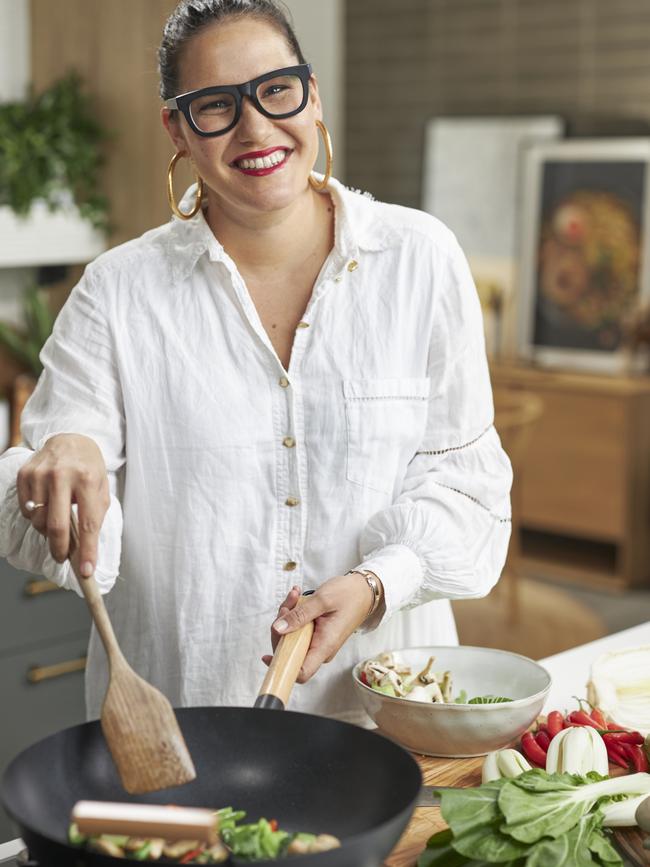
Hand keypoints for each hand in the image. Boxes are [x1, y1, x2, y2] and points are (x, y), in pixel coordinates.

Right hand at [16, 434, 109, 576]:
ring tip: (58, 522)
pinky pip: (26, 510)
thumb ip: (95, 516)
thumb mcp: (102, 489)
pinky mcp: (25, 474)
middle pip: (57, 525)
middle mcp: (62, 475)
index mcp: (88, 479)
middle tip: (62, 558)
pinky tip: (46, 507)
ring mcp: (40, 474)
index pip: (87, 523)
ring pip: (38, 520)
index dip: (87, 551)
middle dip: (60, 549)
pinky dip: (36, 516)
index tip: (86, 572)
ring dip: (47, 530)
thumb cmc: (89, 469)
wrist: (70, 440)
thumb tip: (85, 550)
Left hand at [262, 573, 382, 681]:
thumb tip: (278, 628)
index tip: (267, 655)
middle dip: (281, 627)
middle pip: (288, 651)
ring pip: (290, 636)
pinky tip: (297, 597)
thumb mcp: (322, 600)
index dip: (282, 667)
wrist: (364, 591)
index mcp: (324, 646)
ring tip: (295, 596)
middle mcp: (320, 649)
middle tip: (287, 605)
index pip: (300, 673)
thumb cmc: (349, 595)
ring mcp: (317, 642)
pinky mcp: (315, 634)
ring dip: (287, 616)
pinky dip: (293, 613)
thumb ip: (299, 615)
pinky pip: (297, 628)